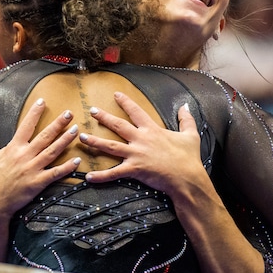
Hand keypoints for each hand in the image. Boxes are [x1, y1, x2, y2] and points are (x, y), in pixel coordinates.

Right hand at [0, 98, 80, 220]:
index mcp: (13, 147)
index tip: (43, 101)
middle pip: (45, 136)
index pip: (26, 125)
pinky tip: (77, 161)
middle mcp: (25, 155)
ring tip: (76, 130)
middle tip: (69, 113)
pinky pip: (55, 173)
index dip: (35, 112)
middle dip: (58, 123)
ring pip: (53, 151)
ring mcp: (32, 169)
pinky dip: (67, 168)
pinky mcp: (38, 182)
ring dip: (66, 140)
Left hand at [80, 91, 204, 193]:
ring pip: (110, 146)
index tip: (116, 94)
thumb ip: (186, 119)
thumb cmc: (189, 158)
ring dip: (95, 142)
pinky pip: (114, 173)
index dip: (126, 102)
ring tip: (81, 138)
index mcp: (152, 130)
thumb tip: (185, 106)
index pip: (136, 112)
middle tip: (92, 110)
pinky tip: (88, 176)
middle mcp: (141, 139)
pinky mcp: (134, 169)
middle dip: (104, 117)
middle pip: (118, 125)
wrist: (187, 178)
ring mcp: (136, 154)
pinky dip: (101, 176)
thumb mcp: (190, 135)